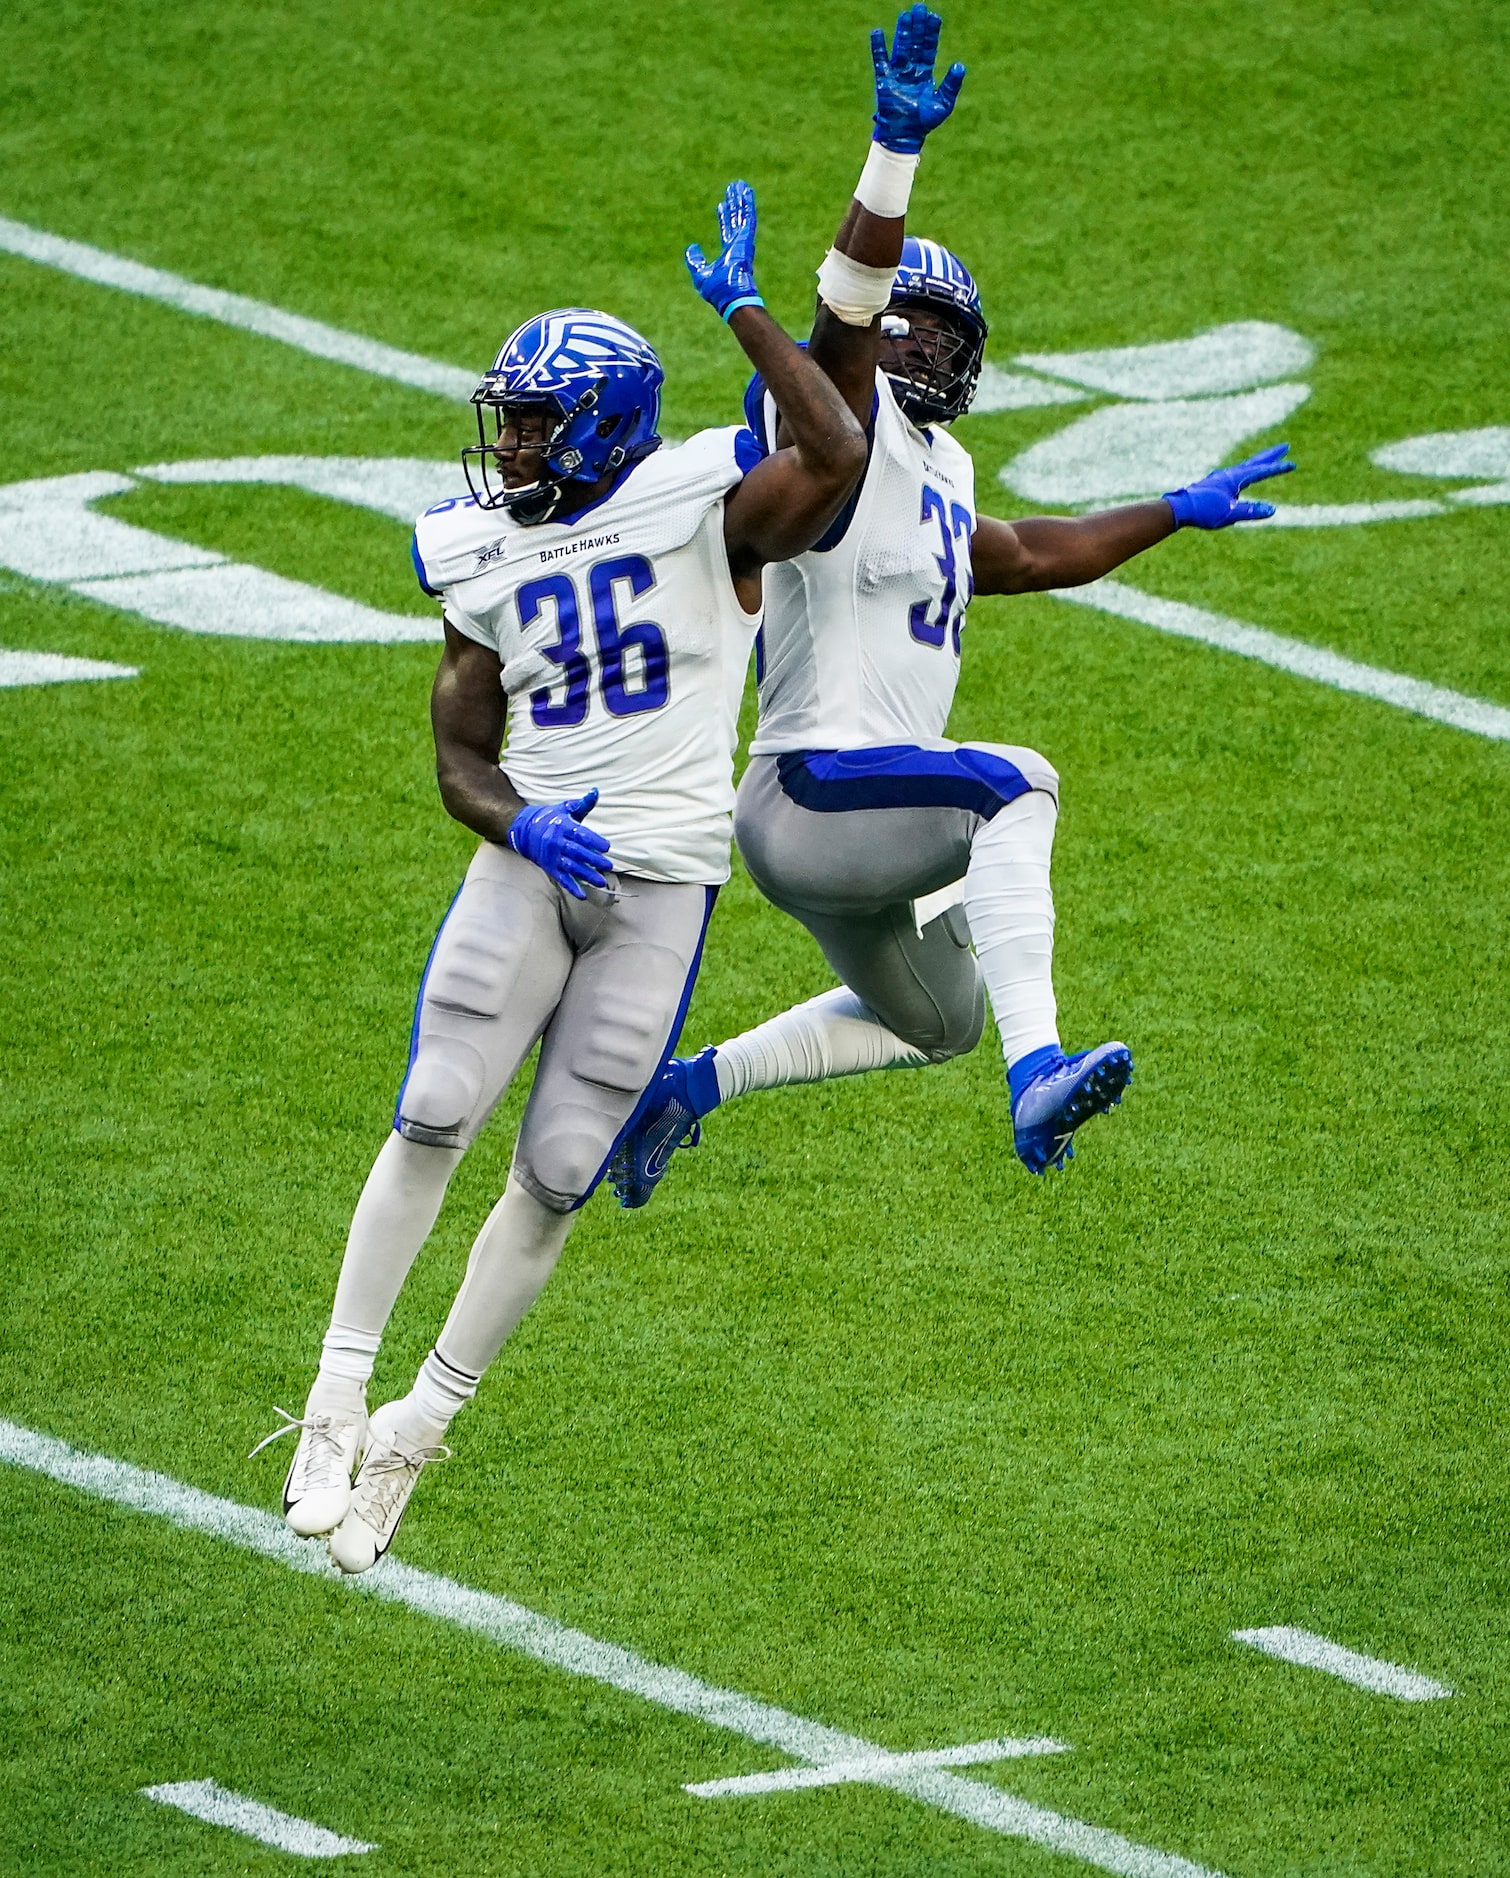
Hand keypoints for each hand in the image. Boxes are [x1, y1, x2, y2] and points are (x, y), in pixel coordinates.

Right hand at [506, 789, 611, 897]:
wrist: (523, 829)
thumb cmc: (551, 818)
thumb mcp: (565, 808)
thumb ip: (583, 803)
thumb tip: (596, 791)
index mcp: (562, 826)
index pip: (580, 834)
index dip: (594, 840)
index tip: (607, 847)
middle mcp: (557, 841)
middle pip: (577, 852)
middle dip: (594, 860)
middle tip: (608, 866)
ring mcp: (553, 856)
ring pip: (572, 867)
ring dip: (587, 875)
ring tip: (601, 882)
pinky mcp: (549, 866)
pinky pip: (561, 878)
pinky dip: (572, 887)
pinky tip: (582, 895)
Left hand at [686, 181, 762, 322]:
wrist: (731, 298)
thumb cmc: (718, 291)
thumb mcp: (700, 275)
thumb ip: (695, 261)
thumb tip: (691, 247)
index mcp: (729, 254)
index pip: (726, 231)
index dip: (724, 217)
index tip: (722, 205)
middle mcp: (738, 246)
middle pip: (736, 219)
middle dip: (735, 204)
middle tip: (735, 189)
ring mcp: (743, 242)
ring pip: (742, 215)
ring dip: (741, 200)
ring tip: (740, 184)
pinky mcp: (745, 239)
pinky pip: (747, 218)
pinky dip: (747, 204)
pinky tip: (746, 191)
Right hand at [871, 5, 964, 153]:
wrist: (905, 137)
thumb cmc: (925, 122)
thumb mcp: (943, 103)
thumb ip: (951, 84)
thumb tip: (960, 65)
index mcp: (925, 74)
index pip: (929, 48)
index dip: (931, 33)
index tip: (934, 17)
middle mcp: (911, 70)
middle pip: (915, 43)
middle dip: (918, 27)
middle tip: (920, 7)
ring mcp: (897, 74)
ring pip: (901, 48)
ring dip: (903, 32)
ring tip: (906, 15)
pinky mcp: (884, 81)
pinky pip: (880, 61)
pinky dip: (878, 47)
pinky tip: (878, 32)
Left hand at [1164, 443, 1295, 528]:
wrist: (1179, 508)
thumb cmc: (1203, 511)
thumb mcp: (1230, 514)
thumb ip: (1251, 511)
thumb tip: (1272, 510)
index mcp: (1235, 478)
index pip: (1261, 471)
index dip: (1277, 468)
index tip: (1292, 465)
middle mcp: (1229, 474)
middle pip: (1254, 461)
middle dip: (1271, 455)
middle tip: (1285, 446)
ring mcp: (1221, 478)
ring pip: (1244, 466)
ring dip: (1258, 462)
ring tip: (1267, 460)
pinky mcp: (1214, 484)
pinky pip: (1235, 474)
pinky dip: (1245, 471)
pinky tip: (1242, 477)